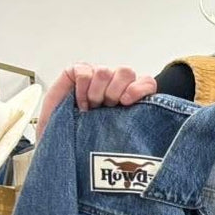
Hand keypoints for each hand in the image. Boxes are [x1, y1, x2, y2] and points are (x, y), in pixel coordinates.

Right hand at [36, 64, 156, 139]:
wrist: (62, 143)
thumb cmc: (91, 140)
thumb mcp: (120, 135)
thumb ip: (136, 123)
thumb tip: (153, 121)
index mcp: (131, 96)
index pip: (146, 82)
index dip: (139, 89)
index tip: (127, 103)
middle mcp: (115, 84)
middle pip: (126, 72)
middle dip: (114, 92)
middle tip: (105, 108)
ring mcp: (96, 76)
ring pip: (104, 71)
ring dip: (96, 93)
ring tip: (91, 108)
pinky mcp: (76, 72)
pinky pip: (84, 72)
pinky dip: (81, 88)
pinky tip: (80, 103)